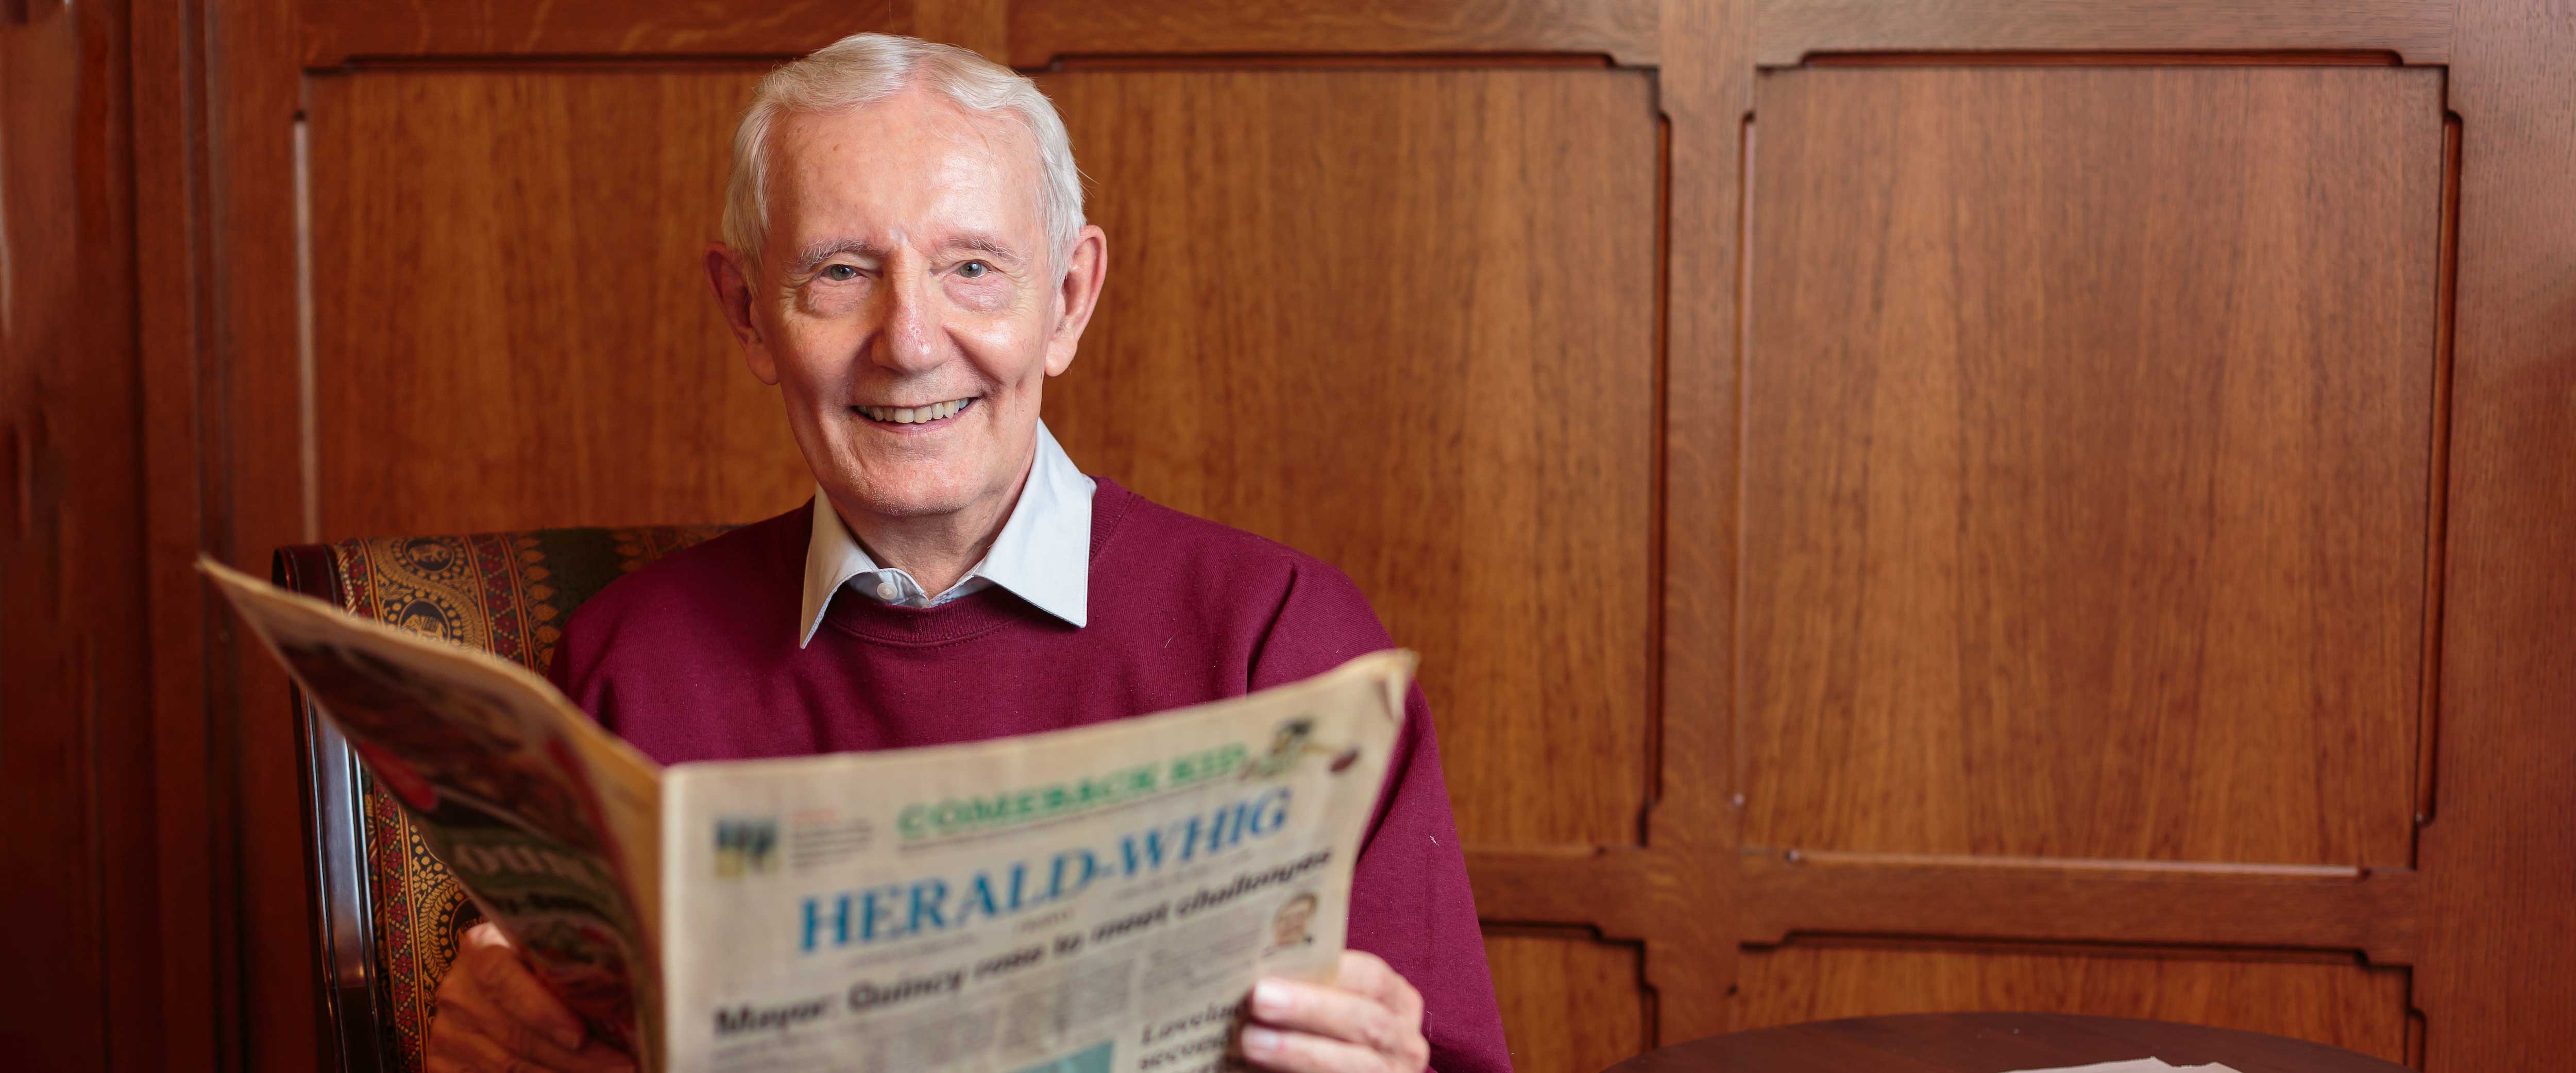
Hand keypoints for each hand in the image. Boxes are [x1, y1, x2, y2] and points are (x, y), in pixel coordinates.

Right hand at [428, 922, 634, 1072]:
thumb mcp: (544, 952)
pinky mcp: (446, 1066)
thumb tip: (636, 994)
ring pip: (508, 1067)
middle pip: (515, 1034)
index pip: (504, 979)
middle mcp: (458, 992)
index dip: (541, 1011)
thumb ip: (570, 967)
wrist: (486, 985)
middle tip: (622, 1065)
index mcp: (481, 950)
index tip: (580, 1034)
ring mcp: (449, 1033)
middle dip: (575, 1058)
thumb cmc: (535, 963)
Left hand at [1241, 951, 1430, 1072]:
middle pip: (1364, 1020)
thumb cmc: (1323, 1038)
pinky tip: (1256, 1069)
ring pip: (1355, 1065)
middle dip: (1309, 1009)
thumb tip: (1254, 969)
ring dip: (1298, 1051)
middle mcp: (1405, 1044)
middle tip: (1258, 998)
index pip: (1372, 978)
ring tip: (1249, 1041)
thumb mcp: (1324, 1011)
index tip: (1284, 963)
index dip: (1330, 969)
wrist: (1325, 1069)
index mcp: (1397, 1004)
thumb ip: (1305, 990)